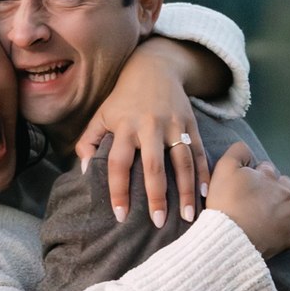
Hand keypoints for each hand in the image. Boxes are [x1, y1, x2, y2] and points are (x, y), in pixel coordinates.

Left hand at [75, 39, 211, 227]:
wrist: (154, 68)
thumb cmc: (123, 99)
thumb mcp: (101, 115)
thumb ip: (88, 142)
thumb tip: (84, 173)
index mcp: (124, 126)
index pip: (118, 163)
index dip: (118, 190)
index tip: (120, 216)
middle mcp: (150, 126)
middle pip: (154, 167)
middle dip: (156, 196)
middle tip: (158, 222)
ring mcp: (174, 125)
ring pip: (183, 162)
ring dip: (187, 191)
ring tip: (188, 217)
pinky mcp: (191, 124)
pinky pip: (199, 153)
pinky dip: (204, 174)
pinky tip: (205, 195)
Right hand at [206, 142, 289, 260]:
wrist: (231, 236)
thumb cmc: (226, 201)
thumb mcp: (224, 168)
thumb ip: (238, 152)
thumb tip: (248, 150)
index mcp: (270, 176)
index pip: (266, 168)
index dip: (255, 174)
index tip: (245, 184)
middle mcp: (285, 194)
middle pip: (284, 186)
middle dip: (274, 189)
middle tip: (257, 199)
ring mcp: (289, 217)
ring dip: (283, 209)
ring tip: (266, 216)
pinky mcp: (287, 237)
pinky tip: (282, 234)